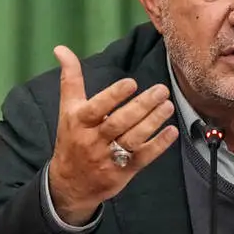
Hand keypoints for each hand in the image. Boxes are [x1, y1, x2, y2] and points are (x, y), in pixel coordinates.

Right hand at [47, 45, 179, 224]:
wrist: (68, 185)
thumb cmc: (72, 138)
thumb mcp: (67, 109)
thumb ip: (70, 79)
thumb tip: (61, 49)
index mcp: (79, 122)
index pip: (97, 108)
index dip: (114, 96)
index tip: (132, 83)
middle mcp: (93, 140)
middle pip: (119, 123)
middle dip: (142, 106)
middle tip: (161, 90)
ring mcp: (109, 158)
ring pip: (133, 139)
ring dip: (153, 122)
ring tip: (169, 105)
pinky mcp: (123, 171)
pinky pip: (143, 158)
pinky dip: (158, 145)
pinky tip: (172, 131)